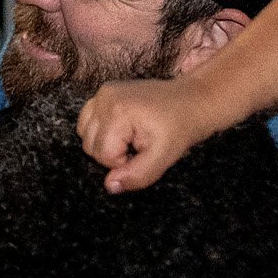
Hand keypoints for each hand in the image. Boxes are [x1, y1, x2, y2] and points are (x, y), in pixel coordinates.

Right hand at [80, 78, 200, 192]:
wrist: (192, 101)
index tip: (145, 152)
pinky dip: (101, 131)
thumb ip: (137, 175)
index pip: (103, 155)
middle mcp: (105, 97)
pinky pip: (87, 121)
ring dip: (106, 143)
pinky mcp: (104, 92)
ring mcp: (103, 92)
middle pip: (90, 146)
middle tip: (140, 145)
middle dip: (114, 153)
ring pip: (85, 134)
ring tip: (132, 137)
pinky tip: (123, 130)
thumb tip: (109, 186)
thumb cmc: (181, 127)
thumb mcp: (164, 157)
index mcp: (117, 111)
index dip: (124, 163)